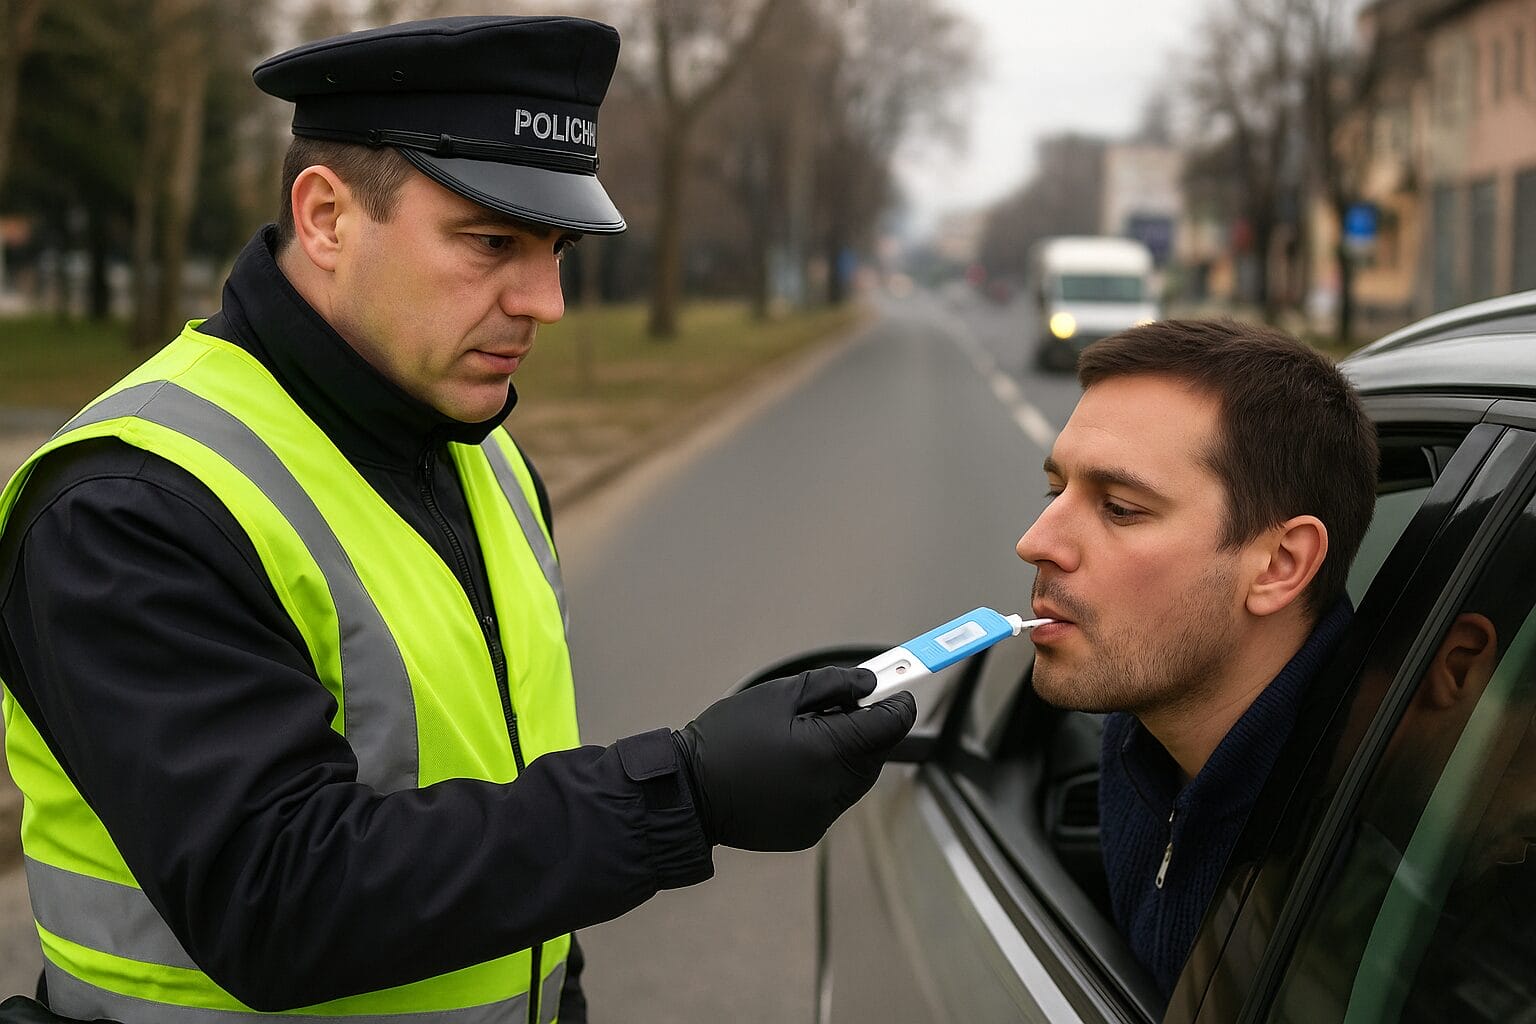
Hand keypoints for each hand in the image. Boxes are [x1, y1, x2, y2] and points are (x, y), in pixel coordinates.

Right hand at [672, 666, 916, 850]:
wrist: (688, 792)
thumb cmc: (726, 738)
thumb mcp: (778, 695)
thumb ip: (832, 685)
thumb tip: (869, 684)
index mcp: (827, 752)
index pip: (888, 727)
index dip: (898, 704)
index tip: (899, 691)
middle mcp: (831, 790)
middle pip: (874, 755)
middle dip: (867, 730)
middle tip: (838, 709)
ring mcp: (820, 815)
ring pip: (855, 779)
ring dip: (847, 756)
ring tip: (805, 738)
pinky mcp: (806, 831)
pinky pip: (832, 799)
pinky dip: (825, 780)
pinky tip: (792, 767)